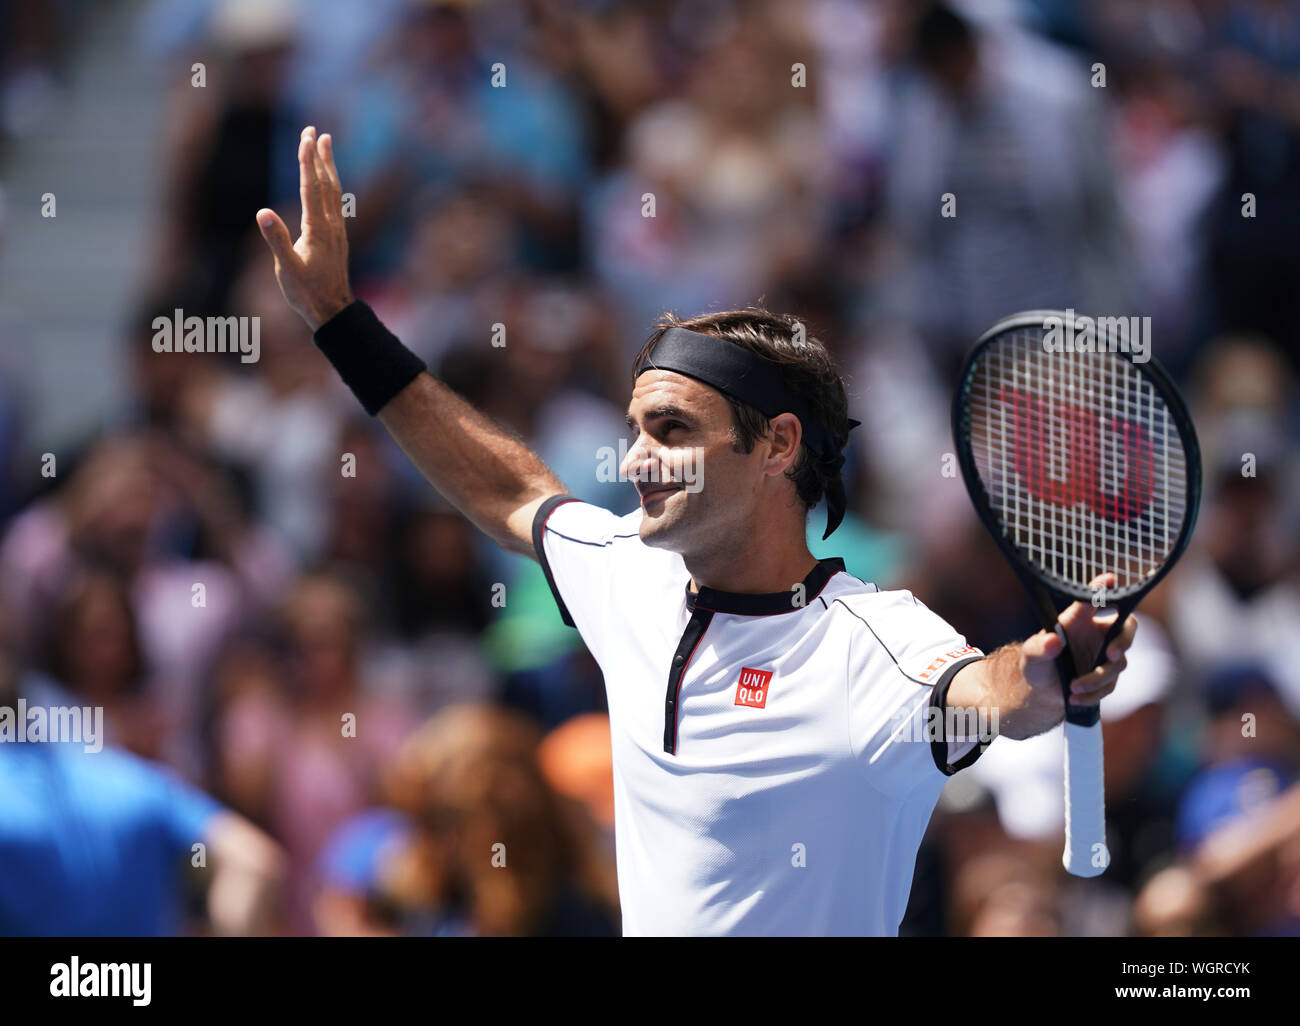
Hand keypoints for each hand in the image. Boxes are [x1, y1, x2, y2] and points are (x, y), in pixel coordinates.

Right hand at [255, 126, 353, 331]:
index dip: (307, 161)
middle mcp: (331, 225)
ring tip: (326, 143)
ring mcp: (336, 230)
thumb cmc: (307, 293)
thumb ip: (276, 240)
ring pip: (334, 190)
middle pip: (326, 182)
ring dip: (328, 165)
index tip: (305, 137)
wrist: (333, 311)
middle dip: (319, 155)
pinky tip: (329, 180)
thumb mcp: (287, 269)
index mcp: (317, 229)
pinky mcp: (337, 237)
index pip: (312, 187)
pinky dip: (331, 184)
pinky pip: (335, 202)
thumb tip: (263, 212)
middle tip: (314, 130)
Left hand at [1020, 573, 1136, 707]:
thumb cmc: (1038, 661)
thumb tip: (1054, 642)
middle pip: (1127, 628)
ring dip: (1097, 678)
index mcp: (1081, 618)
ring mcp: (1106, 655)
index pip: (1096, 599)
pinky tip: (1075, 699)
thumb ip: (1040, 647)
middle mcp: (1099, 633)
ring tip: (1074, 687)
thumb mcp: (1031, 654)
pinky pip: (1110, 685)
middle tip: (1112, 654)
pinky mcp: (1108, 677)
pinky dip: (1093, 694)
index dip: (1104, 589)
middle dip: (1124, 641)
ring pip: (1117, 664)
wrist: (1041, 689)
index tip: (1109, 579)